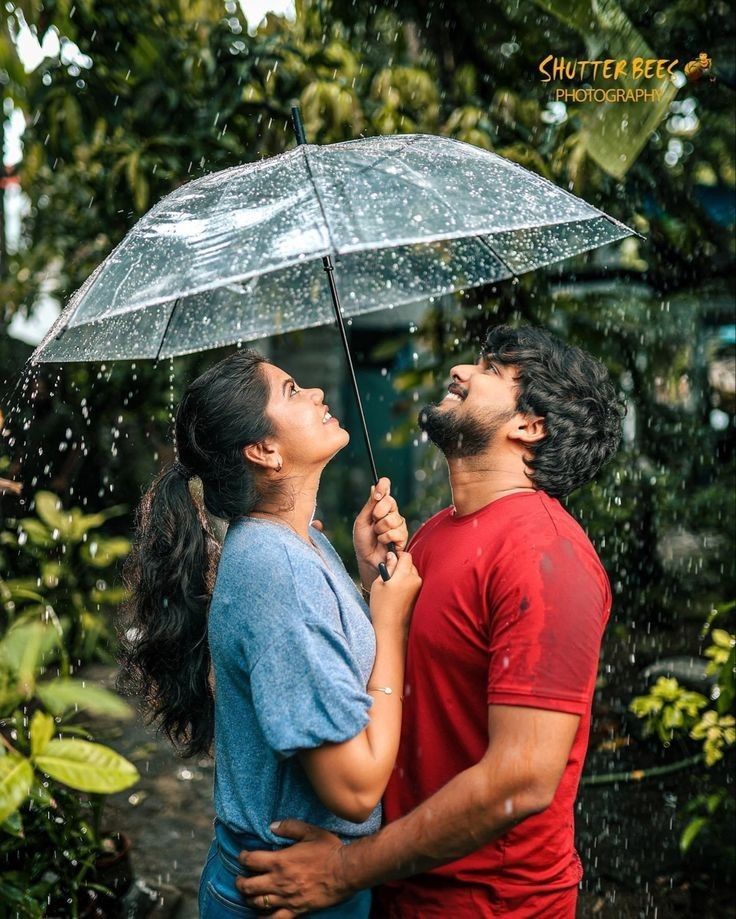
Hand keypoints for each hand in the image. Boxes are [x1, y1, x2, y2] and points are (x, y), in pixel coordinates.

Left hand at [235, 820, 350, 915]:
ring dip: (250, 898)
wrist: (345, 872)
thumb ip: (289, 827)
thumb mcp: (310, 831)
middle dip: (240, 882)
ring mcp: (286, 898)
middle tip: (241, 878)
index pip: (251, 860)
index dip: (243, 857)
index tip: (242, 856)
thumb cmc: (328, 850)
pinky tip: (260, 916)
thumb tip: (272, 826)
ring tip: (249, 894)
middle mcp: (279, 881)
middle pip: (249, 885)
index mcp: (280, 861)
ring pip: (258, 903)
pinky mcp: (295, 910)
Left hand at [353, 477, 408, 582]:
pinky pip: (397, 532)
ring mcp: (398, 524)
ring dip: (381, 530)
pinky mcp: (403, 536)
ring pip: (393, 519)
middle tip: (373, 522)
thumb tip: (374, 486)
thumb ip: (370, 505)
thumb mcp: (362, 521)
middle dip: (378, 513)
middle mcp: (391, 512)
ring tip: (377, 536)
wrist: (367, 559)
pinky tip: (384, 543)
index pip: (385, 487)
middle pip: (390, 501)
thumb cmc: (363, 541)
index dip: (383, 486)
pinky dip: (386, 538)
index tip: (377, 494)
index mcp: (380, 505)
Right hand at [369, 550, 420, 633]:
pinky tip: (399, 594)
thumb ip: (387, 566)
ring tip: (393, 587)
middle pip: (410, 564)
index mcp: (404, 575)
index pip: (406, 555)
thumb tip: (392, 556)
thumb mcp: (379, 584)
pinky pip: (414, 583)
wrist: (391, 629)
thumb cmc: (381, 607)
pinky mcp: (420, 595)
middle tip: (389, 575)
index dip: (397, 556)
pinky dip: (407, 584)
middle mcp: (415, 579)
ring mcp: (419, 588)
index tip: (389, 560)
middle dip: (401, 566)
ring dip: (404, 575)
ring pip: (412, 573)